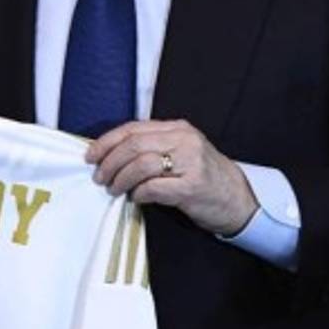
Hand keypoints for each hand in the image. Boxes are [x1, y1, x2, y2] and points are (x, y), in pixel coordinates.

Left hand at [86, 119, 257, 235]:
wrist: (238, 199)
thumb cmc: (203, 176)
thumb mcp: (180, 151)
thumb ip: (153, 147)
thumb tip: (110, 154)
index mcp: (177, 128)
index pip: (132, 129)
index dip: (107, 142)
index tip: (91, 155)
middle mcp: (184, 140)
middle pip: (133, 145)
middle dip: (110, 162)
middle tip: (99, 177)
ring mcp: (190, 163)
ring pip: (141, 164)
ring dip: (121, 179)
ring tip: (114, 189)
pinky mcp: (192, 187)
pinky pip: (155, 187)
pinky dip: (139, 193)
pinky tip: (136, 198)